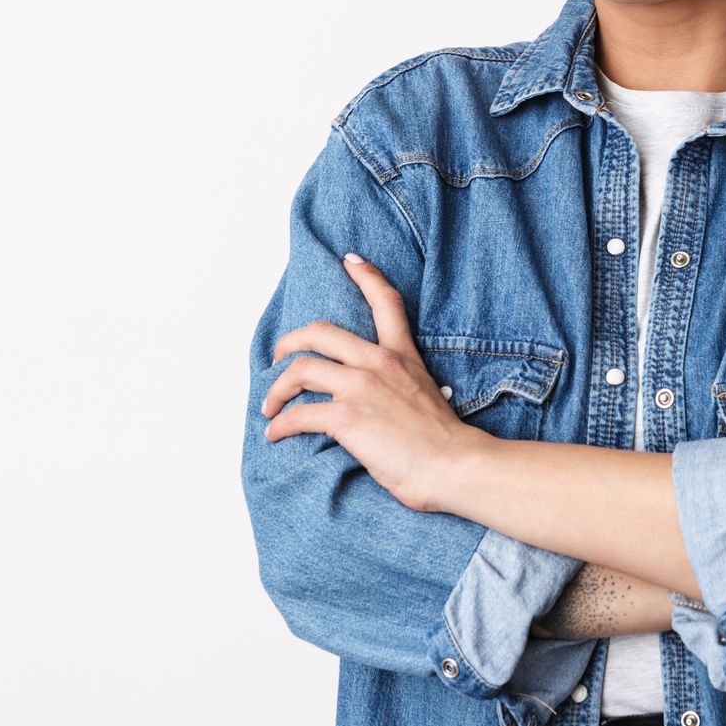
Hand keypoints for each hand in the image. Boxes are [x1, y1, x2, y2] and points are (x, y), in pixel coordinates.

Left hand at [260, 251, 480, 513]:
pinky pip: (298, 414)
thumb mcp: (427, 392)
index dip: (366, 276)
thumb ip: (400, 383)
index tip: (350, 261)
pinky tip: (277, 434)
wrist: (454, 464)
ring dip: (276, 390)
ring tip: (270, 407)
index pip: (386, 302)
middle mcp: (378, 362)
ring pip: (299, 370)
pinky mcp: (347, 416)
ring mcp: (361, 386)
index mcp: (401, 355)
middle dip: (289, 343)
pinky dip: (280, 425)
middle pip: (319, 332)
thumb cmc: (443, 441)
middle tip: (277, 360)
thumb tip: (377, 398)